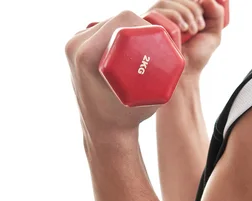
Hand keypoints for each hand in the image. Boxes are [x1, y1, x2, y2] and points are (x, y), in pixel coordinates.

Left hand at [65, 12, 159, 139]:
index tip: (161, 38)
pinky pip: (102, 30)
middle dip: (141, 25)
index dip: (146, 23)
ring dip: (130, 27)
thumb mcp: (147, 95)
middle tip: (159, 40)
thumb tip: (177, 44)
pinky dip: (119, 32)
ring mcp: (74, 46)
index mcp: (86, 53)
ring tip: (148, 42)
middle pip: (115, 19)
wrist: (105, 131)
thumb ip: (165, 72)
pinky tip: (133, 42)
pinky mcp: (77, 49)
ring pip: (109, 23)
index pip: (122, 20)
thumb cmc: (127, 116)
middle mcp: (75, 45)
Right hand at [147, 0, 224, 75]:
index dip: (195, 4)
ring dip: (184, 12)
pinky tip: (181, 31)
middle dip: (193, 9)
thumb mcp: (213, 35)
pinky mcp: (145, 28)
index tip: (204, 20)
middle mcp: (165, 15)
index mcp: (179, 14)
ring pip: (165, 2)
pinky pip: (157, 13)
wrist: (184, 75)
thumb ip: (216, 14)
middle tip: (199, 27)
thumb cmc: (195, 58)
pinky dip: (173, 17)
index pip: (184, 0)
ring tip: (191, 31)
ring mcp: (154, 21)